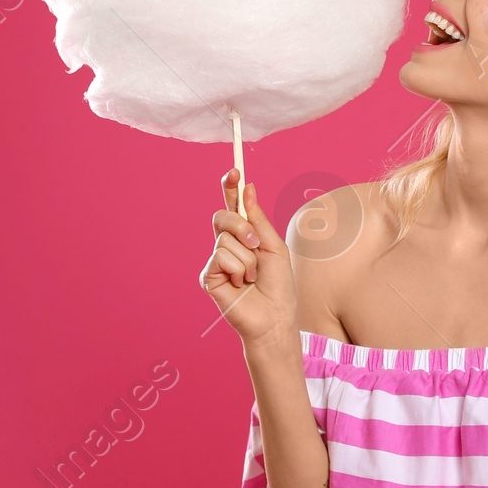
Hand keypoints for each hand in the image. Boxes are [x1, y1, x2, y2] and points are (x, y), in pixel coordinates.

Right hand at [200, 171, 296, 344]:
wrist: (275, 317)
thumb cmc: (278, 285)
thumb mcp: (273, 246)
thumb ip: (258, 219)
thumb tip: (248, 188)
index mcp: (244, 236)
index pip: (232, 206)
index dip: (230, 187)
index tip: (234, 171)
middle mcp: (227, 245)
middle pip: (223, 217)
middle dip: (241, 226)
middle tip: (256, 244)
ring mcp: (216, 261)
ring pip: (225, 239)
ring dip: (247, 258)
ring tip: (253, 276)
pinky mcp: (208, 276)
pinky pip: (220, 257)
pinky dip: (238, 270)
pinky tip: (242, 285)